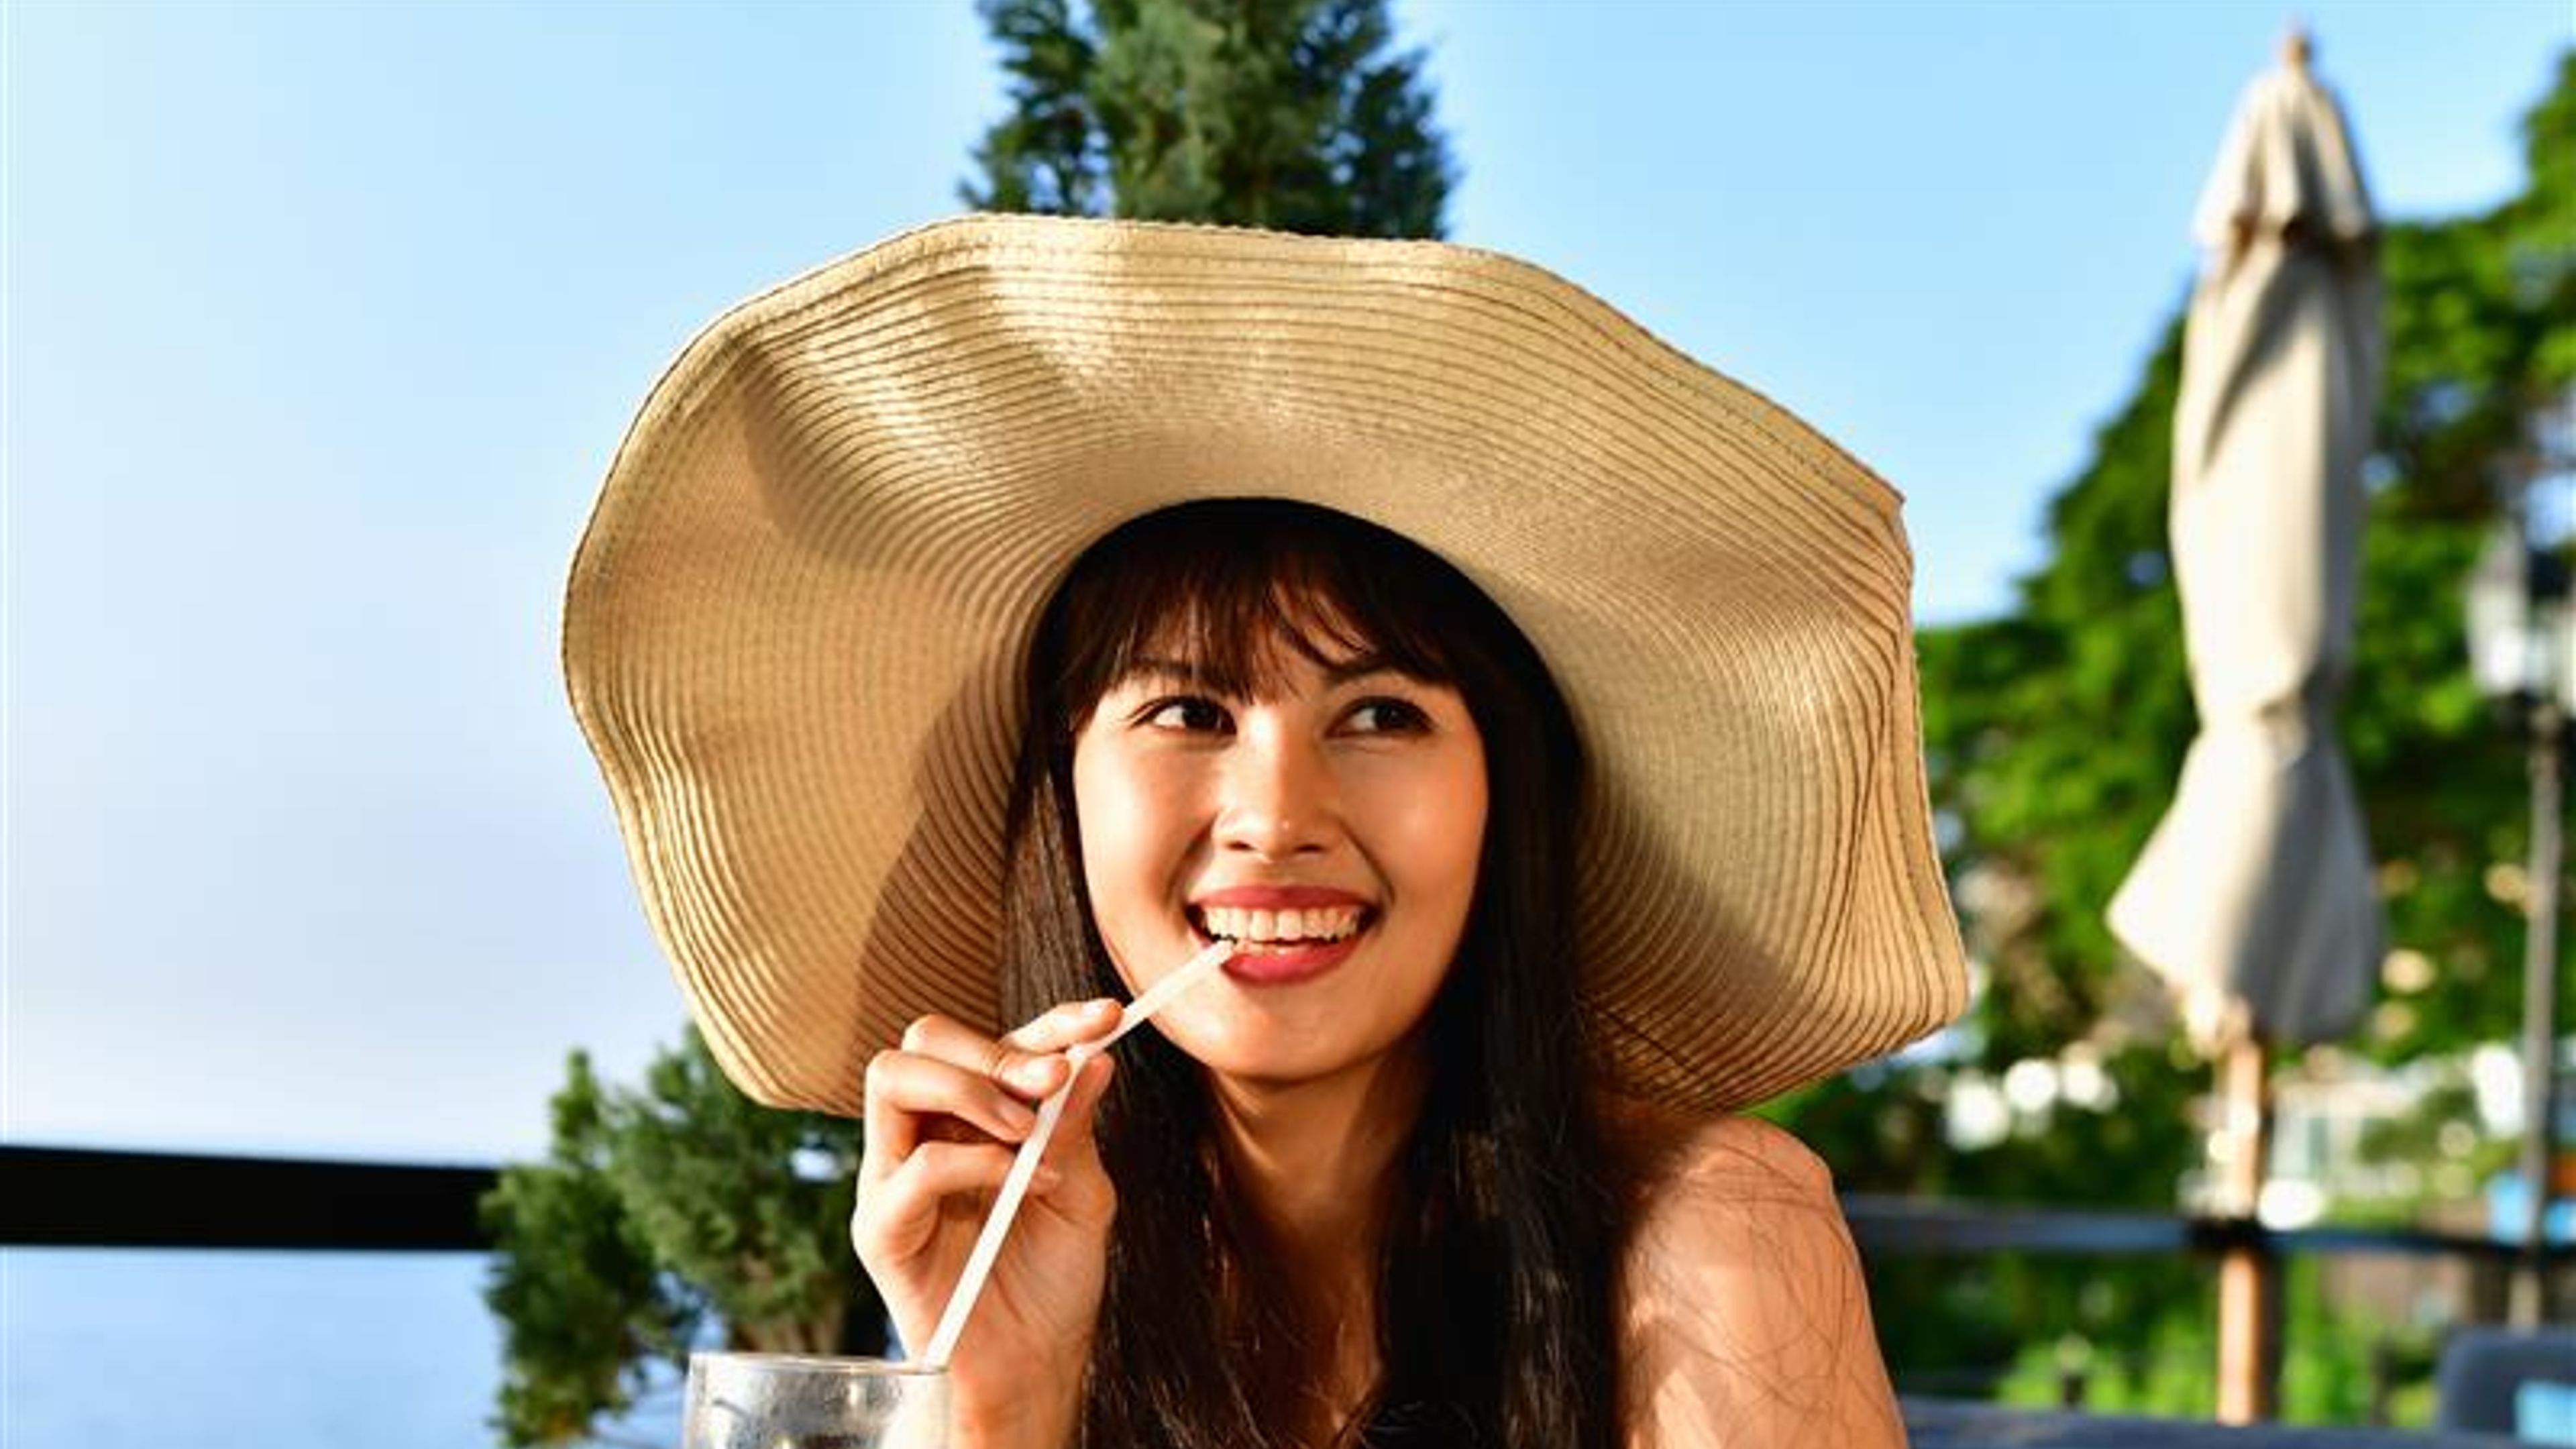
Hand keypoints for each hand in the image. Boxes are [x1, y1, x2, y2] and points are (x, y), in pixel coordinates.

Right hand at [853, 999, 1122, 1448]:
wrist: (1035, 1365)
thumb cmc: (1054, 1280)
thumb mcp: (1083, 1192)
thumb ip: (1077, 1128)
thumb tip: (1094, 1057)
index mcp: (972, 1117)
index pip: (995, 1043)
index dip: (1049, 1022)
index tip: (1107, 1016)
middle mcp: (923, 1134)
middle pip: (924, 1039)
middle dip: (996, 1048)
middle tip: (1054, 1080)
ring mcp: (893, 1177)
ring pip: (893, 1077)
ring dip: (972, 1088)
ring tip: (1029, 1129)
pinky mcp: (880, 1227)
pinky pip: (913, 1166)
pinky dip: (973, 1160)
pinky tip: (1021, 1181)